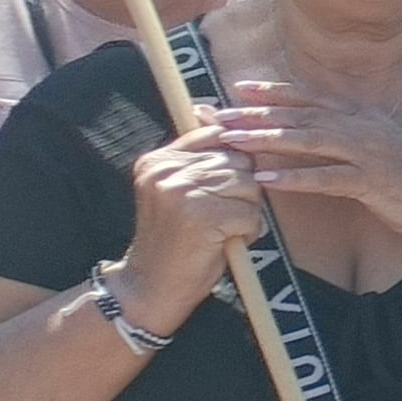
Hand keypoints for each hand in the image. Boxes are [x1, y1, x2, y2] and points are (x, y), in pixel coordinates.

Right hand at [116, 118, 269, 327]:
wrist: (150, 288)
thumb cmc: (175, 239)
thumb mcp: (179, 190)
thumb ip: (197, 156)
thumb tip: (214, 112)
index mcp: (158, 160)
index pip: (217, 136)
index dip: (235, 161)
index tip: (226, 187)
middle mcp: (165, 171)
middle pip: (239, 162)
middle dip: (243, 191)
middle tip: (220, 217)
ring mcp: (181, 192)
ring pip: (249, 186)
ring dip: (246, 211)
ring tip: (220, 230)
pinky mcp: (201, 216)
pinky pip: (251, 213)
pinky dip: (248, 231)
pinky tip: (224, 243)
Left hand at [213, 75, 401, 249]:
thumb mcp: (378, 146)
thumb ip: (345, 135)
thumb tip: (310, 130)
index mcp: (363, 116)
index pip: (312, 98)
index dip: (275, 91)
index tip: (239, 87)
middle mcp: (363, 127)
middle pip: (302, 115)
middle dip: (257, 113)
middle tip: (219, 114)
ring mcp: (368, 152)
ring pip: (309, 140)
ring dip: (267, 140)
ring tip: (233, 141)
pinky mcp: (371, 181)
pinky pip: (325, 178)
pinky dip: (294, 179)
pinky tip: (265, 181)